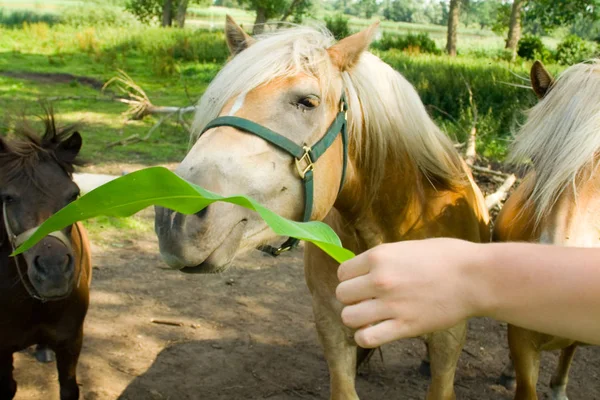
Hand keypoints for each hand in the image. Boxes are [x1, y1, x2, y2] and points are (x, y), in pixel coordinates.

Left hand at [336, 238, 482, 347]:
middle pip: (342, 295)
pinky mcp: (404, 326)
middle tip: (368, 299)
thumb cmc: (446, 257)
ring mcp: (391, 304)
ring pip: (348, 317)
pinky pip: (367, 338)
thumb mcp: (407, 247)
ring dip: (356, 318)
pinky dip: (366, 337)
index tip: (362, 282)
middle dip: (352, 298)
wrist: (476, 277)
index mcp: (379, 256)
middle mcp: (380, 280)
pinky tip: (376, 331)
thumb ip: (383, 259)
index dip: (351, 278)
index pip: (342, 272)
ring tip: (371, 316)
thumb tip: (363, 270)